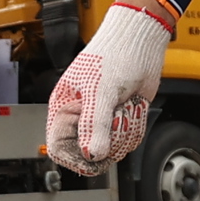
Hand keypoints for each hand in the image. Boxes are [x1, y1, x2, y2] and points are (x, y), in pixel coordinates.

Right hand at [44, 0, 173, 175]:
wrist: (140, 42)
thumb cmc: (113, 55)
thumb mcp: (100, 91)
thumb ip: (94, 125)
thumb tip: (92, 154)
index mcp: (64, 109)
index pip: (59, 148)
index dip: (74, 158)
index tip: (93, 158)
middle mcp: (82, 118)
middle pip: (90, 154)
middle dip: (108, 141)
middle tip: (115, 121)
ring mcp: (103, 120)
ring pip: (113, 148)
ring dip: (125, 131)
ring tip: (124, 105)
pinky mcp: (122, 120)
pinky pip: (129, 139)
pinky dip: (135, 126)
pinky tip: (133, 106)